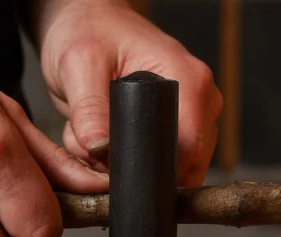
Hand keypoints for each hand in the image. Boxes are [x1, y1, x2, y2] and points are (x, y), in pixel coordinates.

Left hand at [36, 0, 222, 185]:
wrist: (88, 22)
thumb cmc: (88, 32)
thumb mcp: (78, 66)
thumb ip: (89, 110)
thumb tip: (101, 150)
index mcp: (189, 80)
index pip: (189, 150)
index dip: (154, 169)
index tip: (116, 169)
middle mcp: (201, 100)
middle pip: (182, 166)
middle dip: (136, 168)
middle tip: (96, 147)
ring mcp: (194, 116)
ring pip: (170, 170)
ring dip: (129, 165)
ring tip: (98, 138)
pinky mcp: (179, 127)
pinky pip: (161, 164)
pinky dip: (129, 161)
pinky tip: (107, 140)